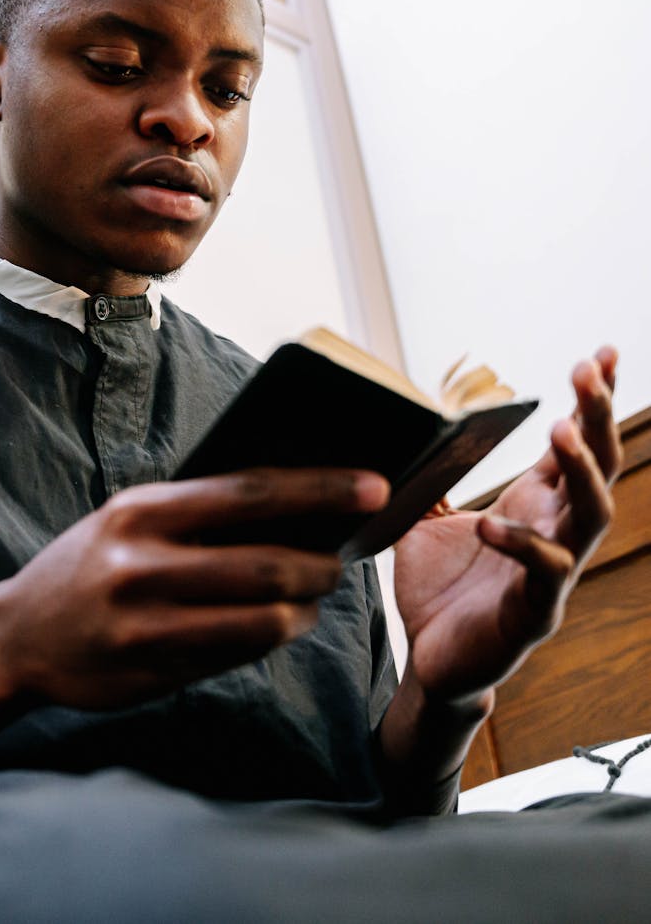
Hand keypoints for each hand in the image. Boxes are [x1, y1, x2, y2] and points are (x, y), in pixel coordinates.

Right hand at [0, 468, 388, 709]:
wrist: (16, 636)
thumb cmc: (92, 562)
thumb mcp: (130, 518)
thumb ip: (199, 510)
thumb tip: (295, 505)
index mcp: (143, 511)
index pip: (251, 492)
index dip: (321, 488)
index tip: (375, 486)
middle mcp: (142, 566)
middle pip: (266, 565)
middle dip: (320, 564)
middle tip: (344, 559)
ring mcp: (145, 626)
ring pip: (260, 621)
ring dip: (303, 612)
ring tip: (312, 599)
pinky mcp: (151, 673)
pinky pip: (234, 657)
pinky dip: (268, 640)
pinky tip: (275, 627)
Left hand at [392, 347, 620, 703]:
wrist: (431, 660)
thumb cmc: (440, 588)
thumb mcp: (428, 518)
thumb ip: (430, 477)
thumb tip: (409, 427)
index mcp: (536, 504)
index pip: (576, 442)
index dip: (592, 399)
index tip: (603, 352)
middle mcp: (556, 531)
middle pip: (597, 466)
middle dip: (597, 416)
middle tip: (589, 371)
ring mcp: (554, 573)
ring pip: (592, 516)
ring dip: (582, 470)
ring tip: (563, 430)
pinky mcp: (534, 612)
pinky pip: (542, 574)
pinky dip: (519, 545)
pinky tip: (488, 524)